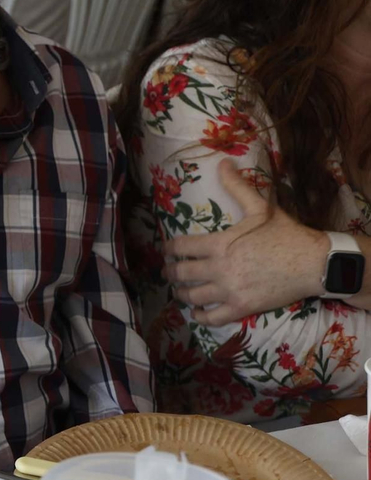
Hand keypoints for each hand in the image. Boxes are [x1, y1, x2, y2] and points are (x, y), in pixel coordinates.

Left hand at [165, 160, 328, 325]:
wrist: (314, 263)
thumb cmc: (286, 234)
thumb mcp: (260, 208)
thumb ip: (237, 187)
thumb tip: (223, 162)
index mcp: (220, 244)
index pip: (180, 247)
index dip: (168, 249)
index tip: (166, 251)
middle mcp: (219, 268)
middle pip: (181, 273)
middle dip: (170, 273)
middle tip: (168, 272)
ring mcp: (229, 290)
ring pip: (192, 296)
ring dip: (181, 294)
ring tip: (180, 291)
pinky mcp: (242, 307)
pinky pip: (213, 317)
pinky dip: (201, 316)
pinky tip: (198, 313)